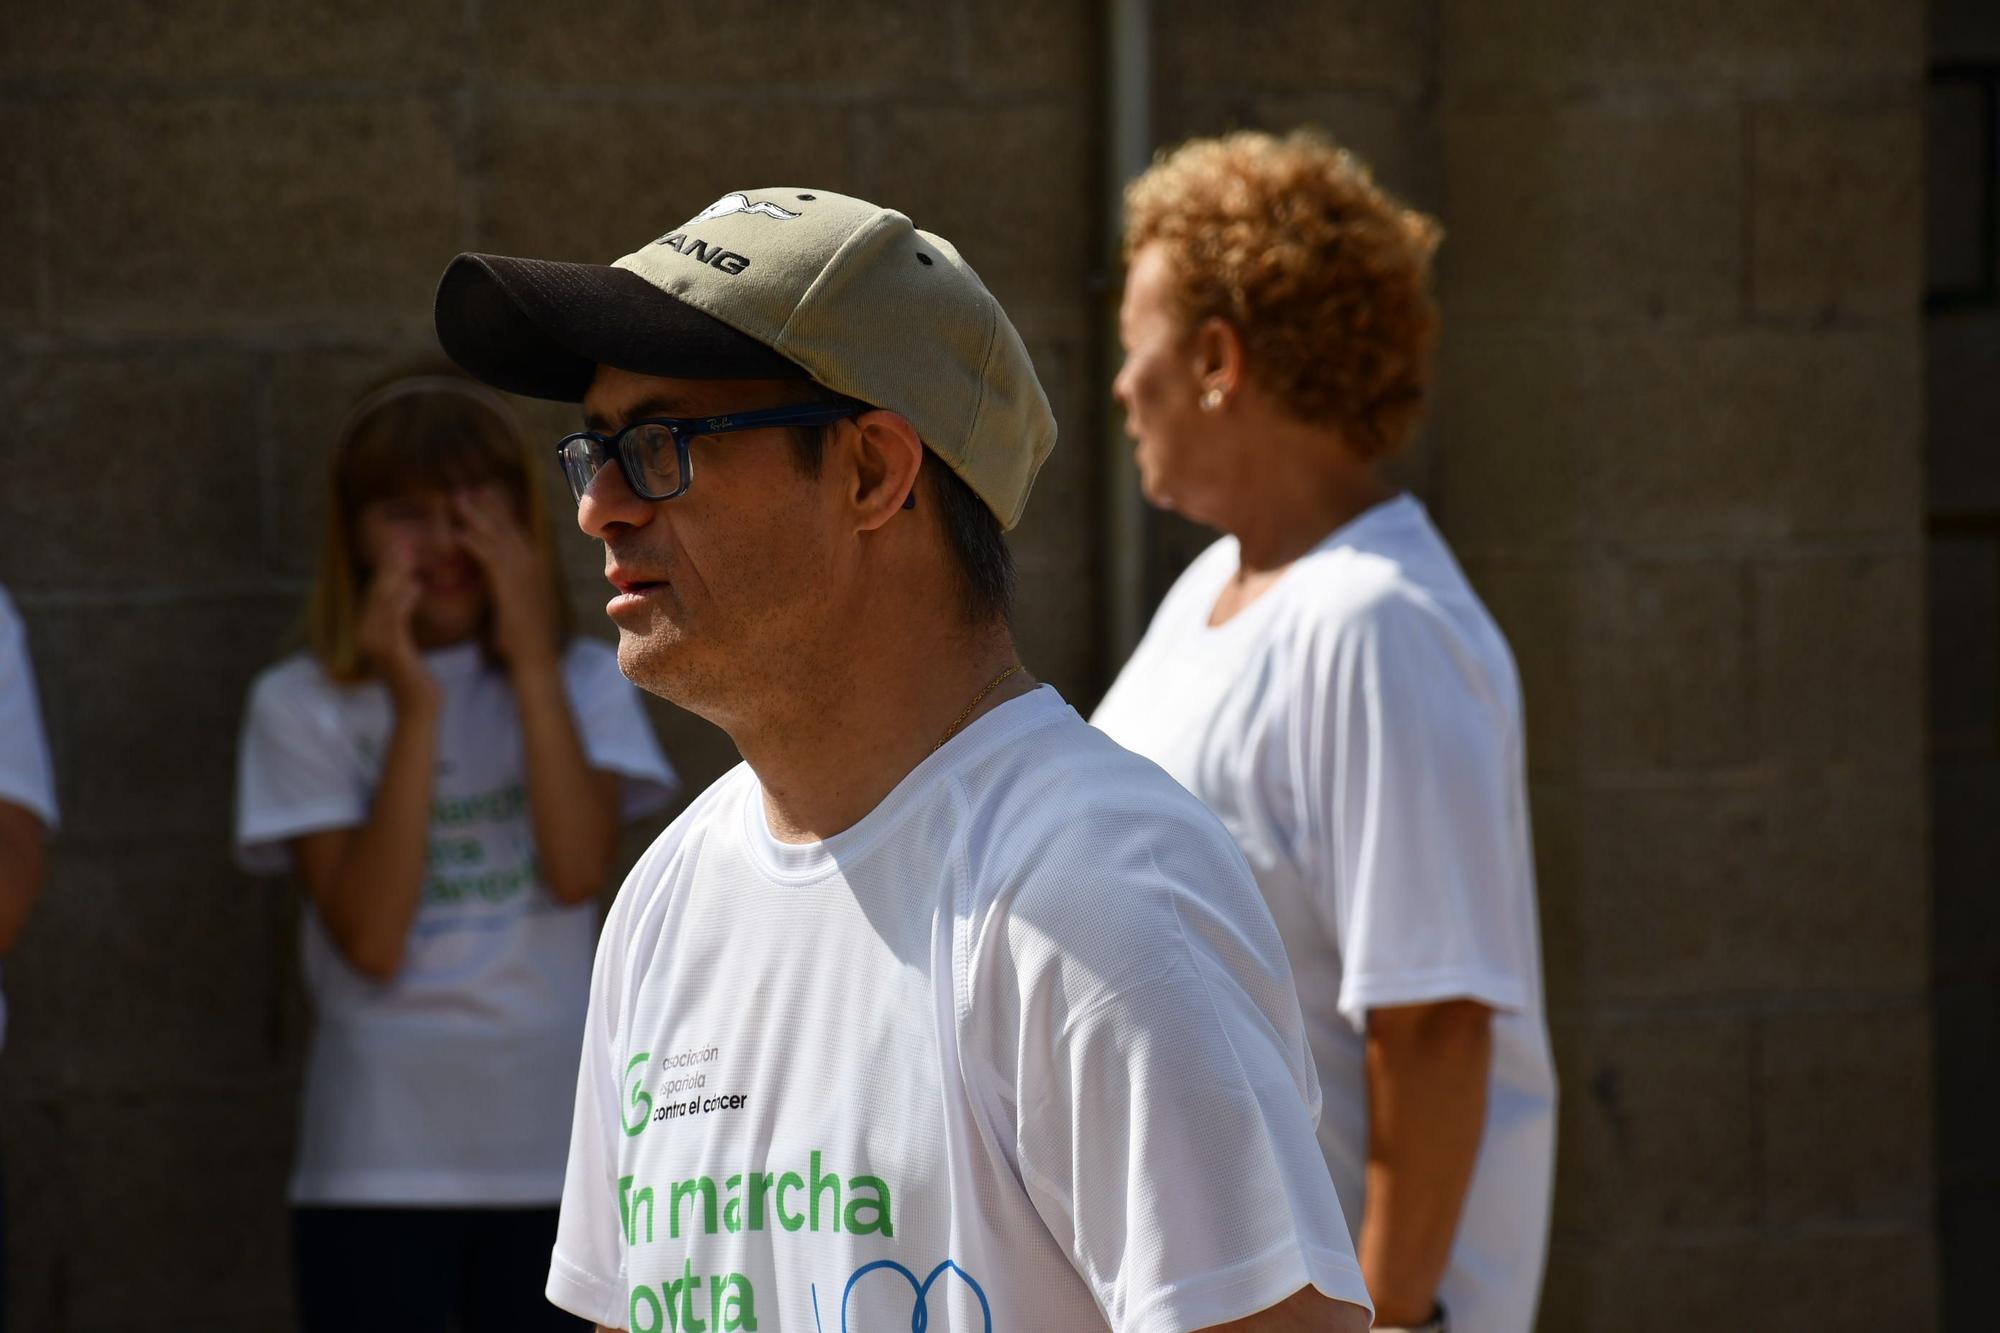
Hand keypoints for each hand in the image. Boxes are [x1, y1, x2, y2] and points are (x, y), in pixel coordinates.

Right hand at [356, 542, 436, 707]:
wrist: (418, 710)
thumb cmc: (417, 678)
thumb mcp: (408, 642)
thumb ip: (404, 617)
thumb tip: (412, 587)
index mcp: (367, 633)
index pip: (375, 594)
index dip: (385, 568)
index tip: (398, 546)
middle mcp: (364, 636)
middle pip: (376, 592)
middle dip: (388, 566)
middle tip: (401, 541)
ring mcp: (374, 644)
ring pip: (383, 601)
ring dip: (395, 577)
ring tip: (408, 556)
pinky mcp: (390, 651)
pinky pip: (395, 619)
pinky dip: (403, 600)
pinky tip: (415, 587)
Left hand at [454, 488, 557, 675]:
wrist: (534, 657)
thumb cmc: (524, 636)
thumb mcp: (518, 603)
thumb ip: (507, 585)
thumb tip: (497, 577)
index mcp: (534, 568)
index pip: (516, 531)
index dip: (499, 513)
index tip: (484, 496)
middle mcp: (530, 565)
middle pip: (506, 527)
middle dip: (486, 507)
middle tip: (466, 490)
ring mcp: (522, 574)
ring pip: (496, 537)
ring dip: (475, 517)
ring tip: (457, 501)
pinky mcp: (509, 587)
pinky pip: (488, 558)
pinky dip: (473, 543)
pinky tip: (456, 534)